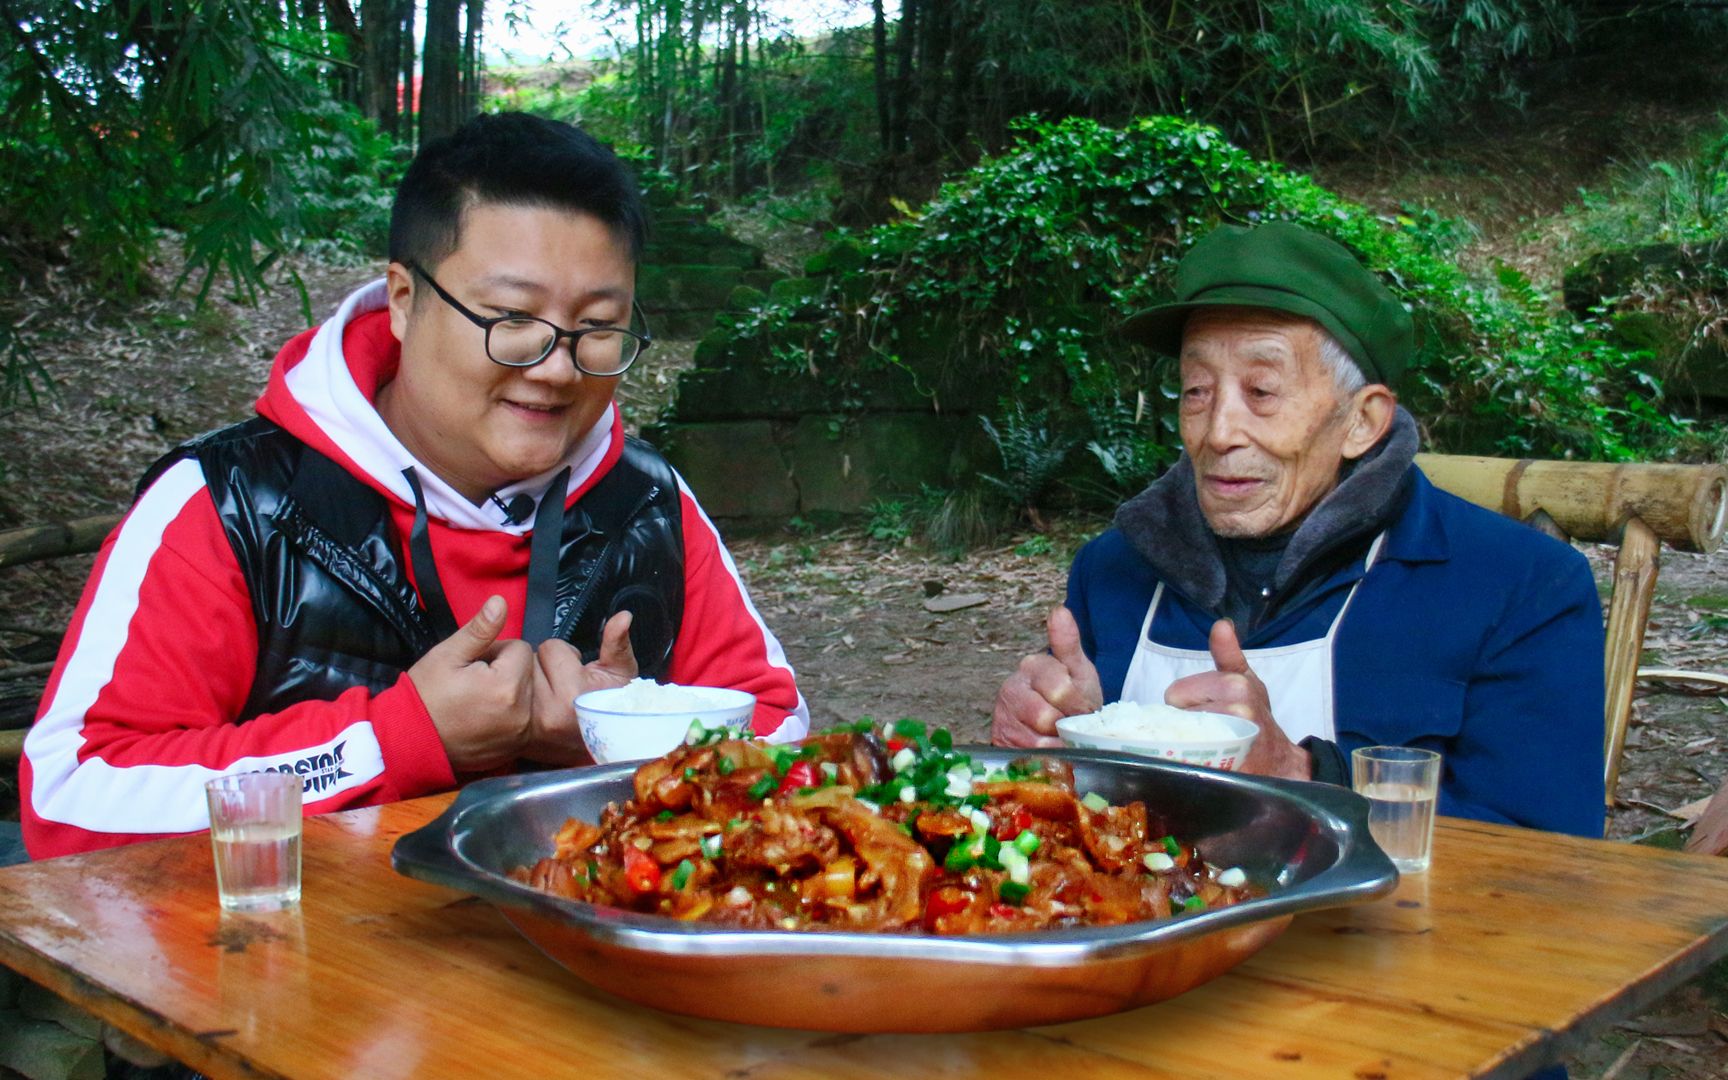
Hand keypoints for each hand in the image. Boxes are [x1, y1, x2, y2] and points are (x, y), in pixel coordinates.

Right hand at [406, 595, 531, 772]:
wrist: (408, 741)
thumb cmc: (425, 695)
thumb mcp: (448, 655)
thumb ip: (480, 629)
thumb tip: (501, 602)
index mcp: (507, 686)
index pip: (520, 649)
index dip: (495, 650)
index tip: (472, 663)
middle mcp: (522, 713)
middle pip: (528, 672)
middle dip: (506, 670)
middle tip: (473, 680)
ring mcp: (520, 735)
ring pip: (528, 695)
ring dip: (510, 692)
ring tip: (478, 698)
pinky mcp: (515, 748)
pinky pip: (524, 719)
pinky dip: (510, 715)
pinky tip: (484, 716)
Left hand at [527, 611, 638, 764]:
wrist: (606, 748)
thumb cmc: (613, 707)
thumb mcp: (622, 673)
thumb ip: (618, 643)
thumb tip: (624, 616)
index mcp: (574, 692)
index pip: (551, 648)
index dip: (566, 657)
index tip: (577, 674)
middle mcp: (550, 712)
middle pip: (530, 662)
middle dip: (545, 669)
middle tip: (562, 685)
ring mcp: (532, 727)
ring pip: (517, 678)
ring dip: (530, 683)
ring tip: (550, 698)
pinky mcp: (520, 738)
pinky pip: (509, 699)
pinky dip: (519, 701)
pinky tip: (535, 710)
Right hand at [992, 606, 1102, 748]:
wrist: (1058, 724)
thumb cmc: (1072, 696)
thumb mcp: (1078, 670)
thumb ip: (1068, 643)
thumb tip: (1059, 610)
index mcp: (1032, 666)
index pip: (1059, 689)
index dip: (1078, 706)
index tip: (1085, 710)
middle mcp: (1011, 689)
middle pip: (1045, 717)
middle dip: (1066, 726)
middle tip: (1072, 724)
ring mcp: (1003, 716)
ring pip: (1035, 741)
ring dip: (1056, 744)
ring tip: (1061, 736)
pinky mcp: (1000, 741)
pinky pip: (1025, 756)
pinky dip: (1043, 758)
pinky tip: (1049, 749)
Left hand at [1164, 619, 1310, 779]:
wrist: (1280, 761)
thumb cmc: (1258, 716)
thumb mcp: (1245, 680)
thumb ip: (1228, 654)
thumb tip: (1221, 625)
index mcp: (1234, 684)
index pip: (1175, 693)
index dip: (1187, 703)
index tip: (1207, 708)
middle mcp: (1235, 709)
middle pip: (1175, 715)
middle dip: (1187, 722)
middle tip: (1211, 728)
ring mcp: (1233, 739)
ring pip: (1180, 736)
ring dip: (1189, 742)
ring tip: (1212, 743)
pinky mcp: (1228, 767)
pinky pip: (1189, 761)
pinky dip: (1191, 762)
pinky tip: (1210, 760)